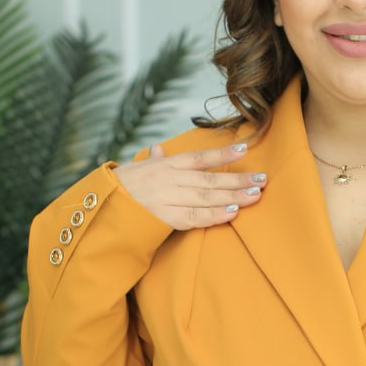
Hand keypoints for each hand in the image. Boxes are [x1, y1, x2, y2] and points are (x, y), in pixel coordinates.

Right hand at [113, 139, 267, 229]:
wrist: (103, 206)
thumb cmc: (124, 186)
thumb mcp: (139, 167)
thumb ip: (154, 158)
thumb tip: (160, 147)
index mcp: (166, 163)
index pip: (199, 157)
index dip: (222, 153)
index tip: (245, 148)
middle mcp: (169, 179)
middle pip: (209, 178)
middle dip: (238, 179)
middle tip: (262, 180)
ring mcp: (168, 198)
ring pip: (206, 197)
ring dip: (233, 196)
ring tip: (254, 195)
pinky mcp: (165, 218)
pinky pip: (194, 217)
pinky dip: (215, 215)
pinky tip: (233, 213)